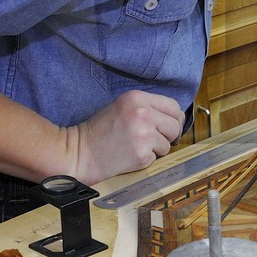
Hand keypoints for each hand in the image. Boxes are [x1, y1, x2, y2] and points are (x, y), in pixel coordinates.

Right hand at [66, 90, 183, 182]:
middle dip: (169, 135)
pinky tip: (130, 155)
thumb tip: (177, 118)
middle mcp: (143, 113)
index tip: (169, 127)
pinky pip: (157, 157)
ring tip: (136, 146)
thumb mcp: (123, 108)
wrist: (80, 153)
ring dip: (157, 149)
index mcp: (137, 98)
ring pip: (168, 143)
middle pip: (175, 125)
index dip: (174, 119)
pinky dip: (147, 159)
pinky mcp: (142, 154)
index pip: (173, 106)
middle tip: (153, 140)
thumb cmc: (101, 131)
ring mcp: (144, 134)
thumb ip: (148, 108)